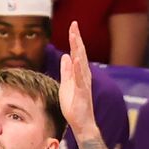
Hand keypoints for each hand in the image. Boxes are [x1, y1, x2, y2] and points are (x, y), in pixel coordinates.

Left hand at [58, 21, 95, 135]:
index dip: (74, 39)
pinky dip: (78, 68)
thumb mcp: (66, 85)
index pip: (77, 53)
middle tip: (74, 24)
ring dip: (78, 49)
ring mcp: (84, 84)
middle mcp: (84, 76)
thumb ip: (66, 71)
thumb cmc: (74, 106)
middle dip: (76, 39)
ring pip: (81, 63)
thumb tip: (65, 56)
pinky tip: (76, 59)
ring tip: (75, 36)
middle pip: (80, 54)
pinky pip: (80, 79)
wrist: (81, 123)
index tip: (72, 25)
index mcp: (79, 74)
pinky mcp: (82, 93)